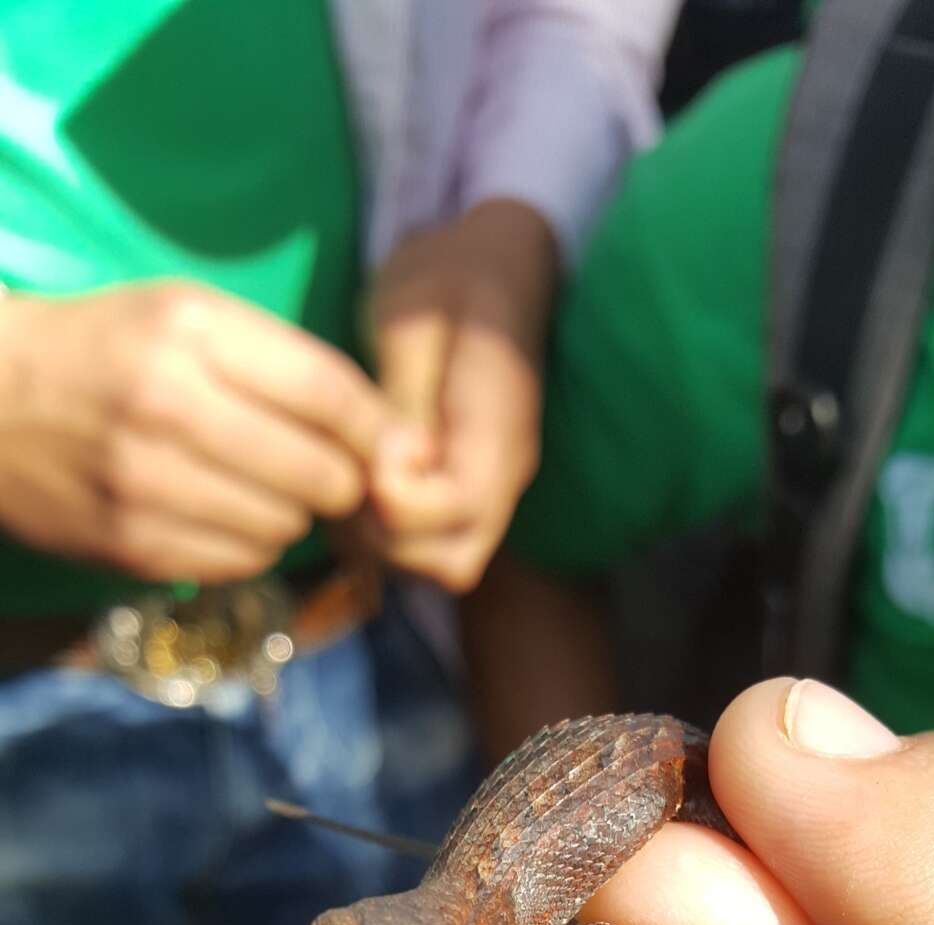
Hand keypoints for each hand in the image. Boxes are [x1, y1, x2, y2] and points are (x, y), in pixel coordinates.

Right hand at [0, 283, 385, 582]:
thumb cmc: (113, 349)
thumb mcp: (192, 317)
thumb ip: (292, 366)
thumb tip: (398, 441)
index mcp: (190, 333)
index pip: (330, 396)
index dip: (376, 431)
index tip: (385, 444)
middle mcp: (169, 409)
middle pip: (320, 474)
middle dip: (340, 479)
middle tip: (322, 469)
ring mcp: (147, 486)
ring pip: (286, 528)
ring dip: (292, 514)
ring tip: (259, 485)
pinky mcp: (135, 546)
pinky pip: (242, 562)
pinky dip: (251, 544)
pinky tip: (223, 513)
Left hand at [363, 200, 557, 590]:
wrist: (491, 265)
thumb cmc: (450, 278)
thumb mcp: (415, 320)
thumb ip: (404, 403)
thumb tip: (389, 475)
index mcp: (499, 429)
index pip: (457, 511)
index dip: (397, 501)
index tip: (365, 450)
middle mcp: (502, 475)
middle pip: (451, 562)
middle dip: (384, 536)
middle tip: (344, 476)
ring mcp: (486, 489)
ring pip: (436, 564)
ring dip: (378, 539)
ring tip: (344, 477)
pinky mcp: (462, 492)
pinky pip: (427, 544)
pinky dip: (383, 532)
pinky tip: (354, 481)